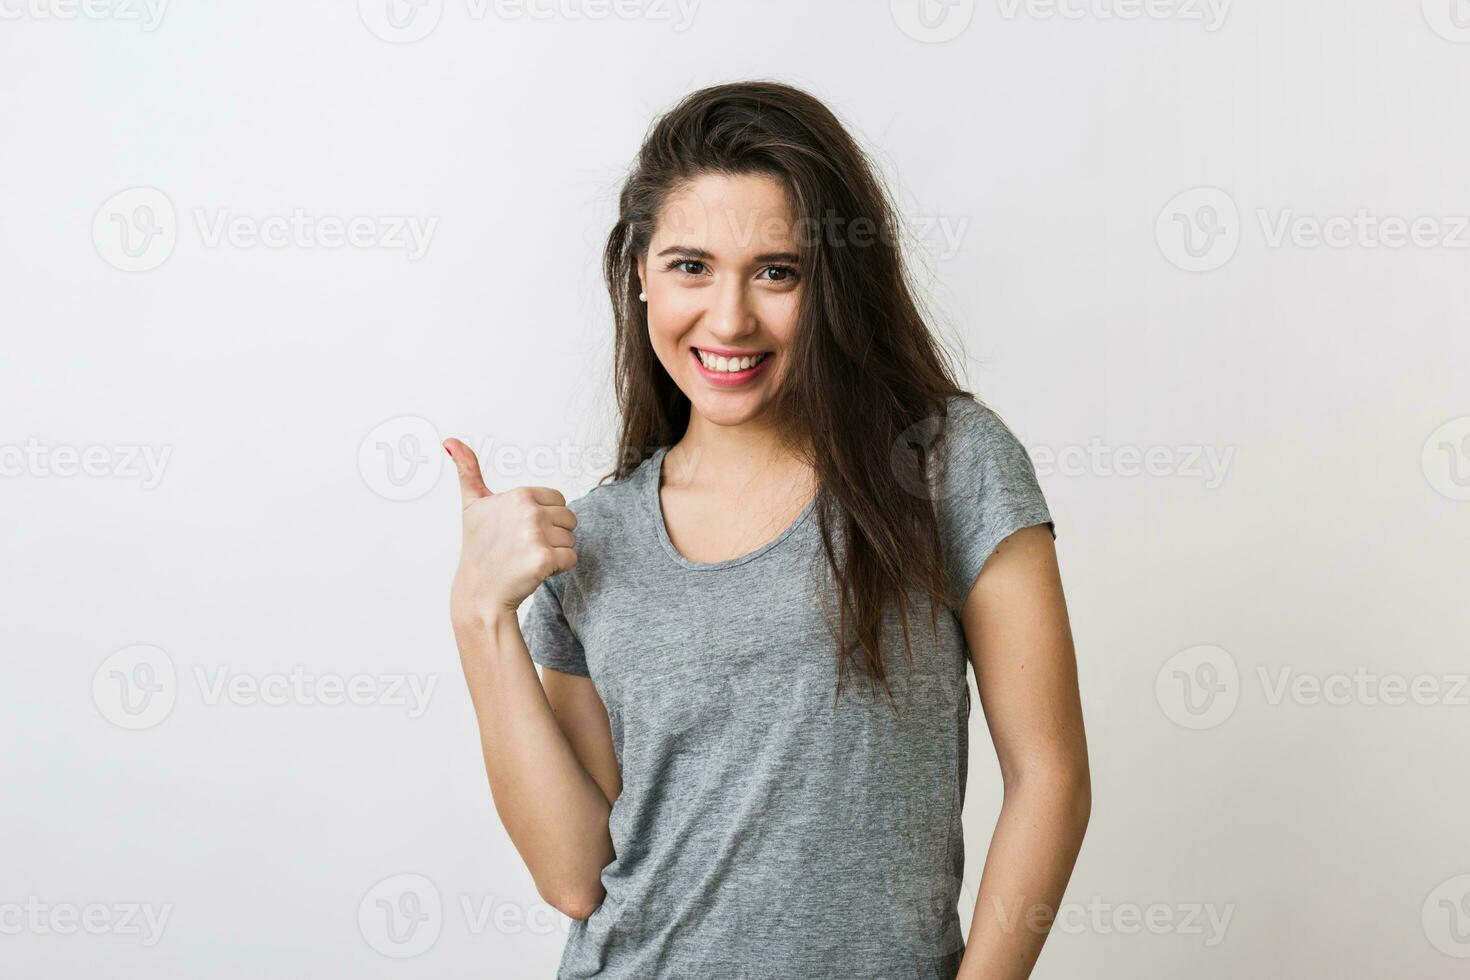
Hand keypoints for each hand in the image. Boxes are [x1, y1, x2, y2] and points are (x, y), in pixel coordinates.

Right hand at [444, 437, 577, 629]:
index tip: (520, 531)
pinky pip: (571, 558)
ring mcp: (536, 535)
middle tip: (524, 548)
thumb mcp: (472, 506)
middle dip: (553, 535)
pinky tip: (535, 571)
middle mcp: (528, 511)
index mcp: (519, 495)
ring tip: (527, 559)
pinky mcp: (544, 559)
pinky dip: (559, 568)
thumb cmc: (478, 549)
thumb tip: (450, 441)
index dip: (545, 518)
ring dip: (556, 552)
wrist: (479, 593)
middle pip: (569, 519)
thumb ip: (467, 470)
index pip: (558, 500)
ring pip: (570, 539)